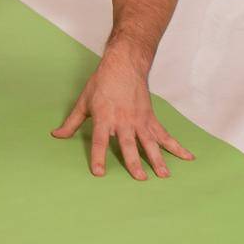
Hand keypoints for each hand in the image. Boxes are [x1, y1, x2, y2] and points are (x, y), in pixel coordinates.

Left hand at [51, 57, 192, 179]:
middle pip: (129, 144)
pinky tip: (187, 157)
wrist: (124, 64)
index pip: (99, 141)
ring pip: (149, 142)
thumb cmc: (102, 83)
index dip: (98, 157)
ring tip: (163, 175)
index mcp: (104, 117)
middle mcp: (123, 121)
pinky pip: (164, 135)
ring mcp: (139, 120)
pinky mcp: (151, 119)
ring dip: (157, 159)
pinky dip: (176, 146)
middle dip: (134, 162)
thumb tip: (56, 136)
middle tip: (140, 178)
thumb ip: (71, 122)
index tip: (99, 173)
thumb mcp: (83, 102)